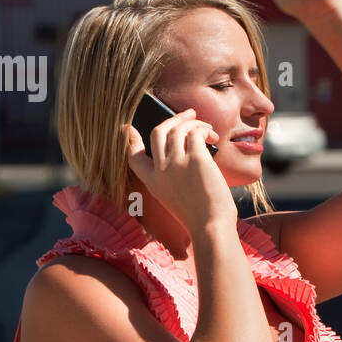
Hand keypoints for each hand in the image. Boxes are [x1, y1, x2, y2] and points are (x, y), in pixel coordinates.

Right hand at [123, 108, 236, 232]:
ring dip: (194, 123)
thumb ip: (172, 178)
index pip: (134, 157)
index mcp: (152, 182)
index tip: (128, 128)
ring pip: (178, 129)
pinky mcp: (196, 159)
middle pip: (158, 132)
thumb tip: (188, 151)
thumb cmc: (200, 216)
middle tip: (189, 114)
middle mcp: (160, 170)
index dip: (131, 140)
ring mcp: (176, 163)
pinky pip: (196, 133)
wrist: (210, 226)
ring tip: (207, 129)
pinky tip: (213, 136)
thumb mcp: (174, 198)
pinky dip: (204, 130)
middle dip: (173, 119)